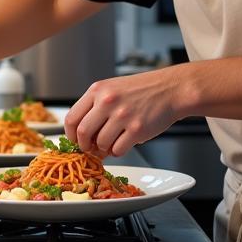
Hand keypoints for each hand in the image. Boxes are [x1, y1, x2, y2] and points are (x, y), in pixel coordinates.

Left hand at [65, 68, 185, 156]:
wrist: (171, 89)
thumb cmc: (142, 91)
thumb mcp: (112, 89)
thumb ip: (95, 108)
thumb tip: (81, 136)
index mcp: (97, 90)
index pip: (72, 118)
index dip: (70, 135)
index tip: (75, 141)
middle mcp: (107, 101)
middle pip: (82, 133)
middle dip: (85, 146)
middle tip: (91, 148)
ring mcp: (122, 115)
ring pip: (100, 144)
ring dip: (104, 149)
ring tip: (113, 142)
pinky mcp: (136, 129)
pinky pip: (117, 150)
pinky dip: (118, 151)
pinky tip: (125, 142)